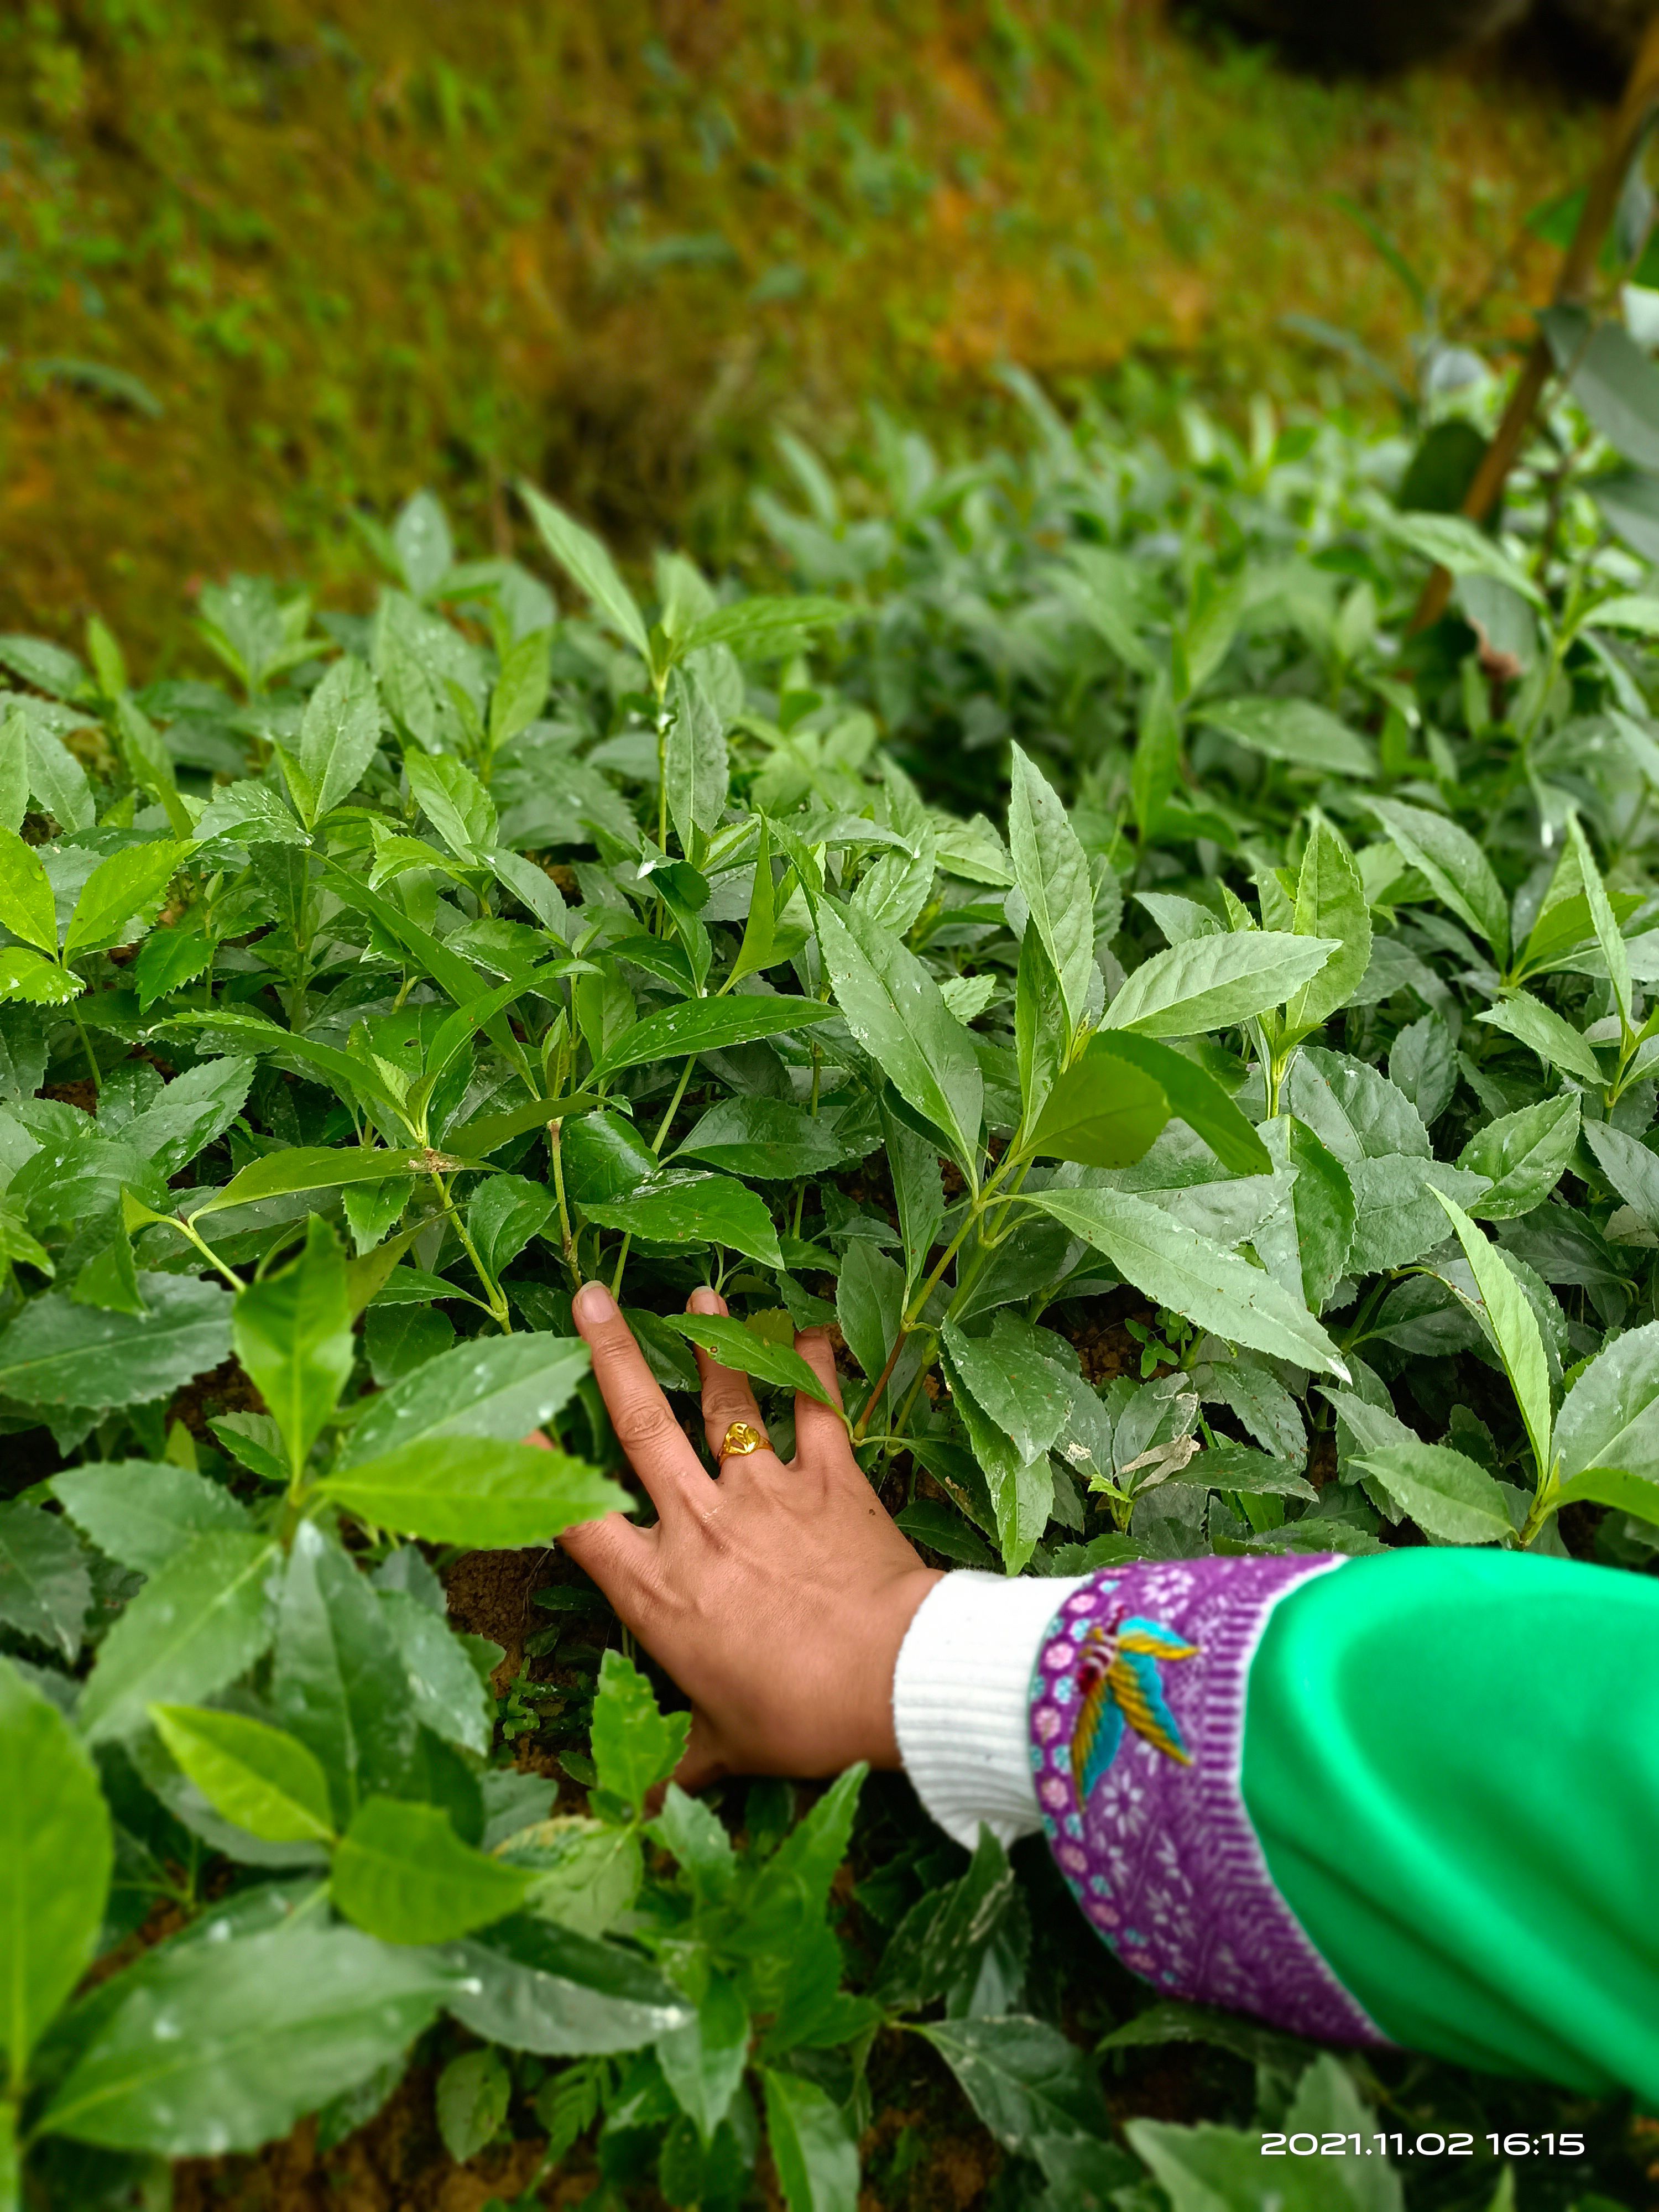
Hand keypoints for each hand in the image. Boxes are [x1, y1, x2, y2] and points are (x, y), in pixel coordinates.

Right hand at [555, 1279, 942, 1786]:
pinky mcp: (830, 1478)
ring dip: (712, 1339)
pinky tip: (806, 1328)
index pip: (576, 1518)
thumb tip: (639, 1811)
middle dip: (612, 1355)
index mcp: (657, 1588)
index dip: (535, 1469)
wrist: (890, 1680)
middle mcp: (699, 1524)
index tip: (509, 1423)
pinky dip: (811, 1366)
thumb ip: (679, 1760)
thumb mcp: (726, 1746)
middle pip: (640, 1424)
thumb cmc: (799, 1718)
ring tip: (699, 1290)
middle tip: (589, 1296)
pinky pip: (816, 1409)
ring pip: (726, 1398)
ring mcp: (764, 1491)